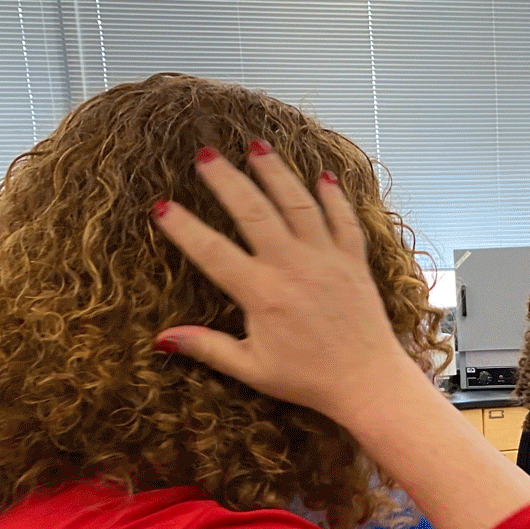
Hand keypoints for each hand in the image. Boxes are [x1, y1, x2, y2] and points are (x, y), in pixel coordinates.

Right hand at [152, 146, 409, 419]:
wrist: (368, 382)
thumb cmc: (310, 380)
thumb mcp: (253, 370)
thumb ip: (208, 348)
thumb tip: (162, 339)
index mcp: (262, 294)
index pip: (212, 252)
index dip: (185, 228)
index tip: (161, 207)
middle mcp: (293, 267)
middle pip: (254, 211)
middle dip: (227, 179)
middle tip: (205, 154)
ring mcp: (326, 260)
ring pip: (298, 203)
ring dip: (275, 172)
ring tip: (256, 146)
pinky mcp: (354, 262)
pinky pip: (344, 220)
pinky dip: (334, 196)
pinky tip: (323, 176)